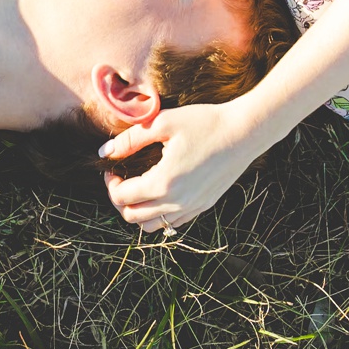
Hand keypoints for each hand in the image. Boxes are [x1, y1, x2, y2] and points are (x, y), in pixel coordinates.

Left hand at [99, 100, 260, 233]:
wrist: (244, 132)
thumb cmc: (204, 122)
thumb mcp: (162, 123)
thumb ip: (130, 139)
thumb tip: (105, 151)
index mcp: (163, 182)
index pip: (122, 196)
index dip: (110, 183)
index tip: (112, 168)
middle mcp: (177, 202)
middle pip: (132, 217)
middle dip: (119, 199)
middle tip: (121, 179)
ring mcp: (192, 208)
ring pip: (152, 226)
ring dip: (138, 211)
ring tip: (138, 188)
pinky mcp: (203, 206)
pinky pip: (172, 223)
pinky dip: (158, 214)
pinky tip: (160, 192)